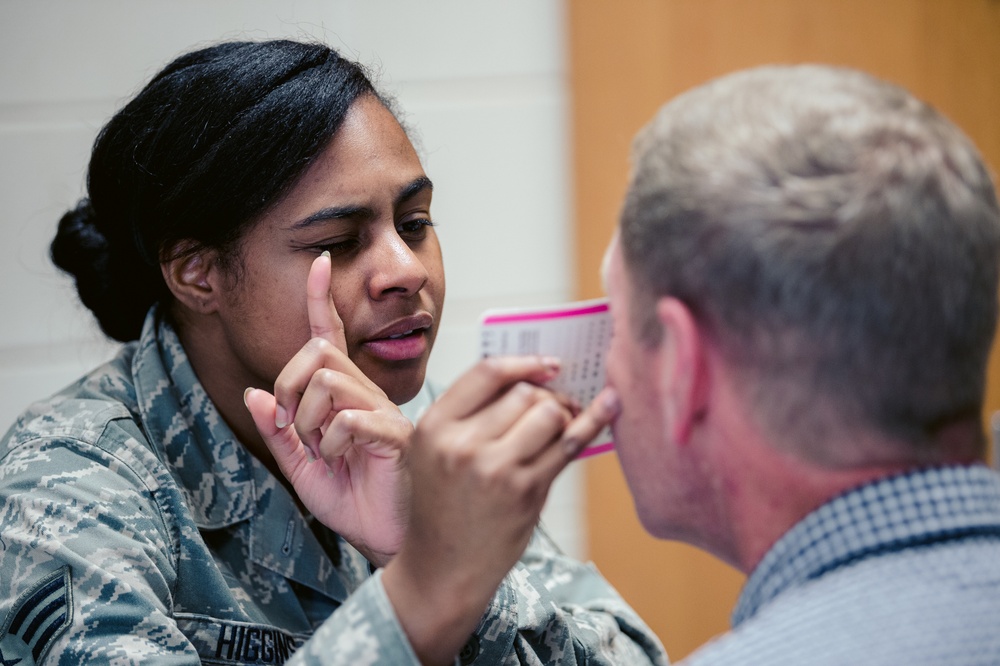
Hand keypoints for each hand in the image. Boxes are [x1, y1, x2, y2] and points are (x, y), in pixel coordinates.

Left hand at [244, 252, 410, 565]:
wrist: (387, 537)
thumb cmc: (356, 501)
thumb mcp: (302, 468)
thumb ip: (278, 432)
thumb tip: (255, 393)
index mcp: (346, 397)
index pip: (330, 337)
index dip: (320, 300)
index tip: (317, 262)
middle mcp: (366, 395)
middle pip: (318, 354)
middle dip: (288, 385)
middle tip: (292, 426)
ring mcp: (382, 412)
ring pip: (327, 382)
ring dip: (308, 419)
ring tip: (321, 450)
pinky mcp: (393, 434)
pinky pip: (348, 418)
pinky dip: (330, 441)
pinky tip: (341, 460)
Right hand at [381, 357, 618, 664]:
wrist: (443, 568)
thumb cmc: (442, 505)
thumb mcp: (434, 452)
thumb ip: (468, 415)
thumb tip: (528, 376)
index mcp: (435, 427)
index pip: (486, 373)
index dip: (523, 363)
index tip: (546, 364)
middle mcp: (463, 445)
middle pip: (524, 393)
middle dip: (545, 396)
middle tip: (554, 408)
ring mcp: (496, 469)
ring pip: (548, 414)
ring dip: (561, 415)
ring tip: (559, 427)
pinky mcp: (527, 492)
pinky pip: (569, 445)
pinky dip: (593, 422)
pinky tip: (609, 406)